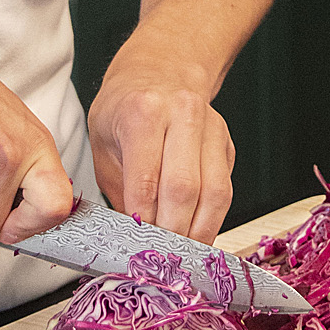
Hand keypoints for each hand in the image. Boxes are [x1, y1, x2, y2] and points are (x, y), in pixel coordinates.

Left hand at [87, 70, 234, 242]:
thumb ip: (118, 188)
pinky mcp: (226, 144)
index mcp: (143, 111)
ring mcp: (211, 127)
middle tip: (159, 258)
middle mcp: (182, 113)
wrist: (159, 72)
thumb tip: (131, 238)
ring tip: (181, 255)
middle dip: (172, 232)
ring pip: (215, 192)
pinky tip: (195, 234)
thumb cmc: (124, 111)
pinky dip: (211, 219)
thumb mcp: (103, 144)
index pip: (147, 179)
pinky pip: (225, 190)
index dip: (144, 221)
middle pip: (185, 188)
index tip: (137, 246)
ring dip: (198, 232)